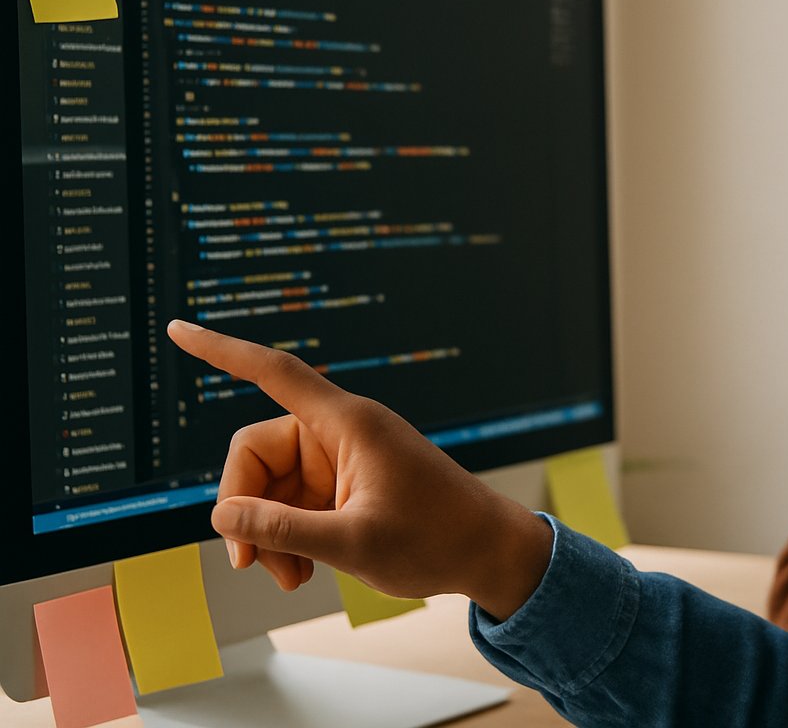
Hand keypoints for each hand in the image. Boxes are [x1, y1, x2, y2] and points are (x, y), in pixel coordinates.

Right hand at [166, 320, 551, 620]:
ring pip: (270, 487)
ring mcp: (340, 459)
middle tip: (251, 565)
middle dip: (246, 511)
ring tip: (294, 579)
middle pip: (256, 453)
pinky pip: (292, 503)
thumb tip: (222, 516)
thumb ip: (282, 530)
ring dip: (270, 535)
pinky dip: (289, 538)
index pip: (273, 373)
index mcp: (347, 423)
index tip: (179, 330)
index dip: (222, 351)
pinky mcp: (344, 485)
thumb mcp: (352, 543)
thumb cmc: (436, 540)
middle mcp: (339, 432)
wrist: (487, 554)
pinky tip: (305, 571)